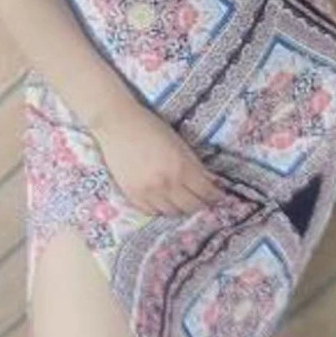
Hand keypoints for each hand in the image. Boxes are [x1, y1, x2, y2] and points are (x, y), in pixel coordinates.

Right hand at [92, 100, 225, 216]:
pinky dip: (160, 209)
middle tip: (203, 201)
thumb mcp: (178, 142)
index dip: (214, 196)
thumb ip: (193, 164)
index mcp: (181, 167)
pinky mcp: (132, 194)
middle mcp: (167, 183)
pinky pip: (152, 212)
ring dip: (180, 208)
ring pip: (172, 212)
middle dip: (200, 204)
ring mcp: (148, 191)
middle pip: (191, 206)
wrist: (117, 124)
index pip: (205, 191)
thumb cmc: (150, 127)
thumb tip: (208, 181)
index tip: (218, 196)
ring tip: (183, 201)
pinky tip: (164, 202)